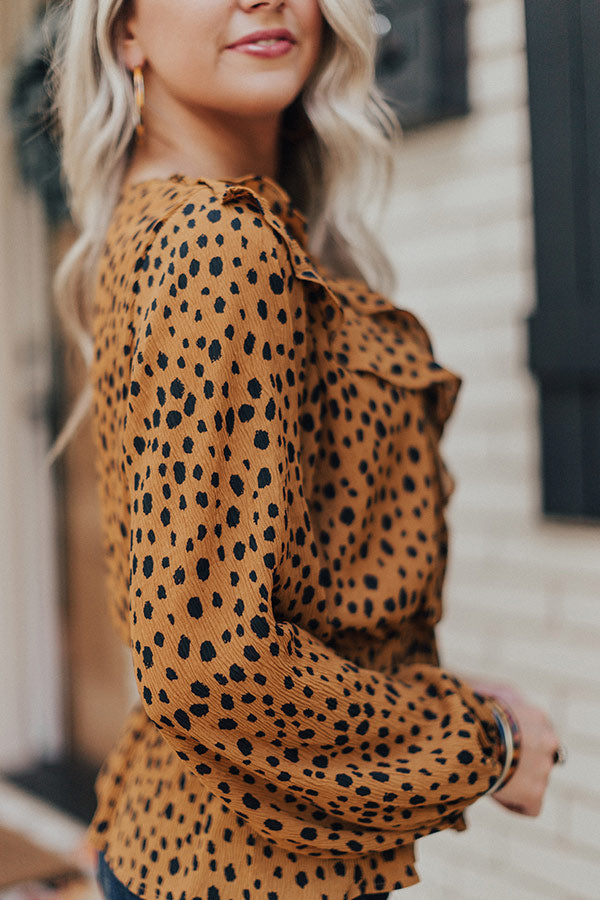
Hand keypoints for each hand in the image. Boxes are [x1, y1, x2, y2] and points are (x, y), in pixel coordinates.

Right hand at [469, 680, 559, 816]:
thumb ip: (502, 697)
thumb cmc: (476, 711)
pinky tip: (495, 794)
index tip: (497, 744)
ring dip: (515, 781)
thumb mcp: (492, 693)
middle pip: (538, 758)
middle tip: (493, 761)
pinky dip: (513, 803)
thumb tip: (492, 700)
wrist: (472, 734)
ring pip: (534, 781)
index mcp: (538, 717)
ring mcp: (544, 769)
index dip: (516, 741)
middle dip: (521, 762)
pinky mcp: (535, 793)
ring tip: (489, 776)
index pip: (536, 733)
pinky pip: (530, 806)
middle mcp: (549, 742)